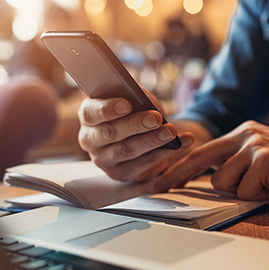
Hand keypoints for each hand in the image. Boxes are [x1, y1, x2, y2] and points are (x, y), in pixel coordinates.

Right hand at [78, 93, 193, 181]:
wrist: (139, 133)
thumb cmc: (133, 109)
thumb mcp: (132, 97)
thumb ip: (134, 95)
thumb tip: (143, 99)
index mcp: (88, 116)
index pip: (91, 113)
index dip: (108, 109)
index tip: (127, 104)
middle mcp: (90, 139)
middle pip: (110, 133)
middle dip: (135, 125)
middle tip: (156, 118)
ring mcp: (103, 159)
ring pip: (127, 150)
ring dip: (152, 141)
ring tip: (171, 131)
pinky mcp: (119, 173)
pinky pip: (142, 164)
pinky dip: (163, 153)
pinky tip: (179, 143)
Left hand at [155, 120, 268, 201]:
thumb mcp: (266, 158)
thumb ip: (240, 162)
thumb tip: (213, 179)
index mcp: (245, 132)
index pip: (204, 149)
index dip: (179, 165)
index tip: (161, 178)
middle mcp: (247, 134)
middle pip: (201, 160)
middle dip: (178, 176)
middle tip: (159, 188)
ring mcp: (256, 146)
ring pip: (224, 182)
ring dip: (245, 192)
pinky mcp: (265, 161)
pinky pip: (246, 191)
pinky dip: (261, 197)